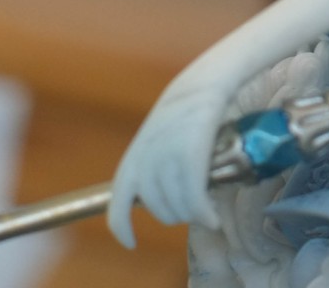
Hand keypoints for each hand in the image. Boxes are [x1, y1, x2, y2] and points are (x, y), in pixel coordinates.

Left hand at [106, 73, 230, 246]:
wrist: (201, 84)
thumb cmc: (181, 113)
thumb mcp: (153, 140)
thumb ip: (148, 167)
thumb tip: (155, 196)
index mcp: (131, 162)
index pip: (116, 206)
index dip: (121, 230)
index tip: (131, 244)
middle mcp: (145, 164)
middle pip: (157, 210)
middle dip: (175, 215)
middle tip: (192, 209)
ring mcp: (167, 160)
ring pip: (178, 207)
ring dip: (193, 215)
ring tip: (205, 211)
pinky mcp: (190, 156)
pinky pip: (195, 199)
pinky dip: (204, 214)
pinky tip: (212, 218)